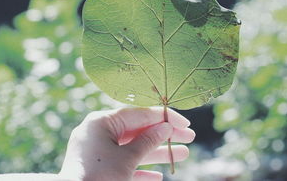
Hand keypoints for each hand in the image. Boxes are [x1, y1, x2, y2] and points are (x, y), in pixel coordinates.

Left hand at [58, 107, 194, 180]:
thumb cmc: (99, 177)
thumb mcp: (127, 158)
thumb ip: (148, 141)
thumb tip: (165, 127)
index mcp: (102, 122)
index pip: (139, 113)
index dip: (164, 117)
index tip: (185, 122)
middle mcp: (98, 132)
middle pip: (138, 130)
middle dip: (164, 136)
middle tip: (189, 138)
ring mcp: (97, 149)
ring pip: (133, 147)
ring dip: (157, 152)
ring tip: (182, 155)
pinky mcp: (97, 166)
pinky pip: (122, 163)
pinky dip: (140, 168)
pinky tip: (158, 176)